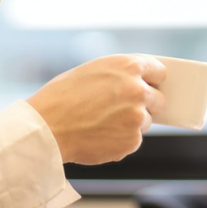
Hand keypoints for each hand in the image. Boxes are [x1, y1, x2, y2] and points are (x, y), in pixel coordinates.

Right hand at [26, 54, 166, 164]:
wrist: (47, 127)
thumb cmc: (62, 97)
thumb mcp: (93, 71)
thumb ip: (120, 76)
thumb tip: (140, 84)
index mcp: (128, 66)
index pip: (159, 71)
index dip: (153, 80)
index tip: (150, 86)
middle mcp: (138, 90)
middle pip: (159, 99)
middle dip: (147, 105)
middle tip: (126, 109)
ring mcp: (137, 117)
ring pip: (145, 122)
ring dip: (130, 124)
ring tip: (101, 123)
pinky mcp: (132, 141)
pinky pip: (132, 140)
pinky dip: (119, 141)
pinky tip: (98, 135)